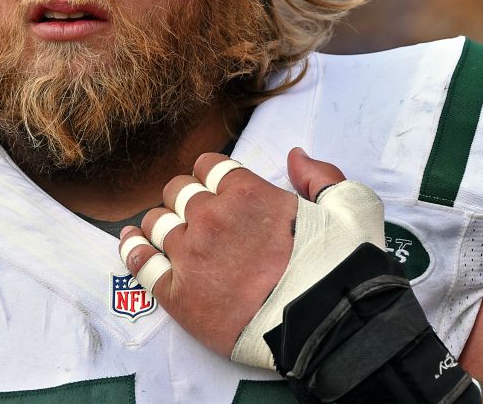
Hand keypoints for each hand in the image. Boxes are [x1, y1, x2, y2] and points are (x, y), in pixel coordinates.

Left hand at [117, 147, 348, 358]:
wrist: (327, 327)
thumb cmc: (340, 269)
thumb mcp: (350, 207)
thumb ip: (319, 177)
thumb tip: (295, 156)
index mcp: (247, 192)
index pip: (208, 166)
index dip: (209, 176)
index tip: (213, 189)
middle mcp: (212, 217)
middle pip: (177, 192)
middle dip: (183, 199)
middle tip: (195, 217)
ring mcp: (191, 255)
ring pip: (155, 222)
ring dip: (160, 224)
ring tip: (165, 233)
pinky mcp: (178, 293)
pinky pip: (141, 262)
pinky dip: (133, 249)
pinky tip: (132, 243)